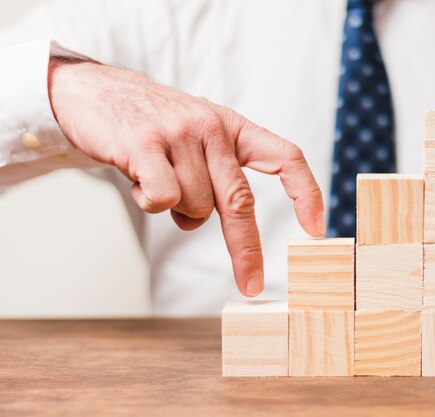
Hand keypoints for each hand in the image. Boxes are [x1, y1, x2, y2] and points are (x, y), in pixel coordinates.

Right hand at [48, 58, 325, 296]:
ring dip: (178, 211)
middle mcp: (212, 128)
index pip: (285, 157)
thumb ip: (220, 176)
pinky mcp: (145, 144)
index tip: (316, 228)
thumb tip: (234, 230)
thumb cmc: (155, 126)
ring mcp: (179, 134)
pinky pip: (164, 200)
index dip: (306, 193)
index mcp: (234, 127)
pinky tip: (139, 180)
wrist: (97, 92)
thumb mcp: (199, 138)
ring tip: (158, 181)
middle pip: (240, 201)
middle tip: (251, 284)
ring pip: (196, 207)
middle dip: (246, 250)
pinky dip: (152, 203)